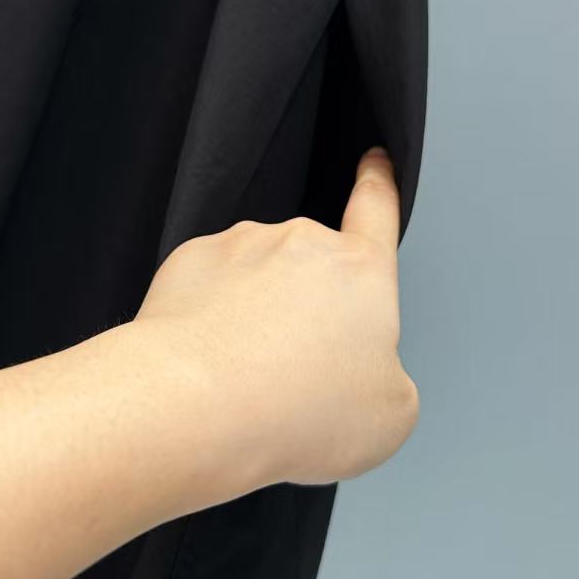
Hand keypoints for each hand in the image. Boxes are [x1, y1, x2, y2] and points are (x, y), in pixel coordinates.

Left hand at [134, 145, 418, 487]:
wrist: (194, 405)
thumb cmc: (294, 411)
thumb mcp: (389, 416)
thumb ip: (387, 377)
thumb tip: (362, 372)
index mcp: (360, 270)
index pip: (377, 208)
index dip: (378, 182)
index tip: (374, 162)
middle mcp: (302, 242)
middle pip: (312, 269)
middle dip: (306, 310)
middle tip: (294, 374)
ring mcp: (241, 246)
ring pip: (257, 278)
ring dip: (256, 315)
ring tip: (246, 377)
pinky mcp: (190, 261)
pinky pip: (210, 286)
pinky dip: (211, 317)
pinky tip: (209, 360)